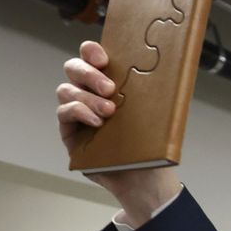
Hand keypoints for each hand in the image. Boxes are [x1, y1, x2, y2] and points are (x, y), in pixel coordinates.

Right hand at [57, 40, 180, 224]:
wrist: (146, 179)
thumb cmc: (150, 144)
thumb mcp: (155, 115)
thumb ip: (151, 92)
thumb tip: (167, 70)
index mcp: (109, 82)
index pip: (92, 56)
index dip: (91, 51)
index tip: (103, 58)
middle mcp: (89, 92)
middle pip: (74, 68)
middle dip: (89, 73)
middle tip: (110, 88)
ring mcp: (76, 111)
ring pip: (67, 89)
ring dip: (87, 97)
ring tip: (109, 112)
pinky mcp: (68, 131)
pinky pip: (64, 113)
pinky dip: (78, 112)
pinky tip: (96, 122)